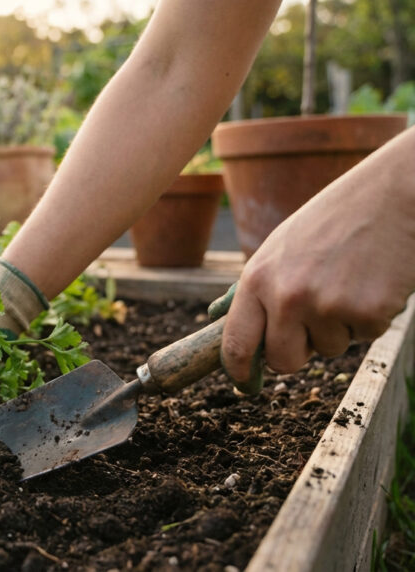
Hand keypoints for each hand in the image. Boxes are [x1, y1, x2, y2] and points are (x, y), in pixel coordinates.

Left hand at [221, 128, 414, 390]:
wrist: (393, 194)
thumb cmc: (334, 219)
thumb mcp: (280, 247)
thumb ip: (257, 288)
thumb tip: (219, 321)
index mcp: (257, 279)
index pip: (236, 343)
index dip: (239, 371)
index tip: (245, 385)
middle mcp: (286, 296)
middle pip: (283, 361)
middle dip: (299, 352)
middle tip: (315, 321)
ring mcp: (327, 306)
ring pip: (329, 350)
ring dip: (341, 327)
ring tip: (349, 281)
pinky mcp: (367, 313)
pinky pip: (365, 337)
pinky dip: (372, 317)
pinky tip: (375, 281)